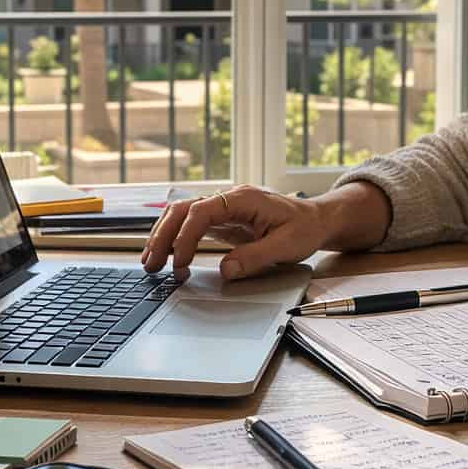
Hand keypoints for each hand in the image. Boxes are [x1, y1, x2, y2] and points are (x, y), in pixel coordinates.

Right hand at [140, 185, 332, 281]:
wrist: (316, 219)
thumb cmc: (305, 228)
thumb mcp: (287, 246)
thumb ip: (256, 258)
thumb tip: (226, 271)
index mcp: (244, 198)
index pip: (202, 211)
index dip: (185, 237)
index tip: (179, 263)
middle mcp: (229, 198)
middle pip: (183, 209)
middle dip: (163, 236)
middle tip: (152, 264)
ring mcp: (224, 207)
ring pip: (181, 214)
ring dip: (163, 236)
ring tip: (151, 262)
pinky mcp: (222, 219)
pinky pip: (190, 223)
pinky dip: (174, 238)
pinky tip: (166, 255)